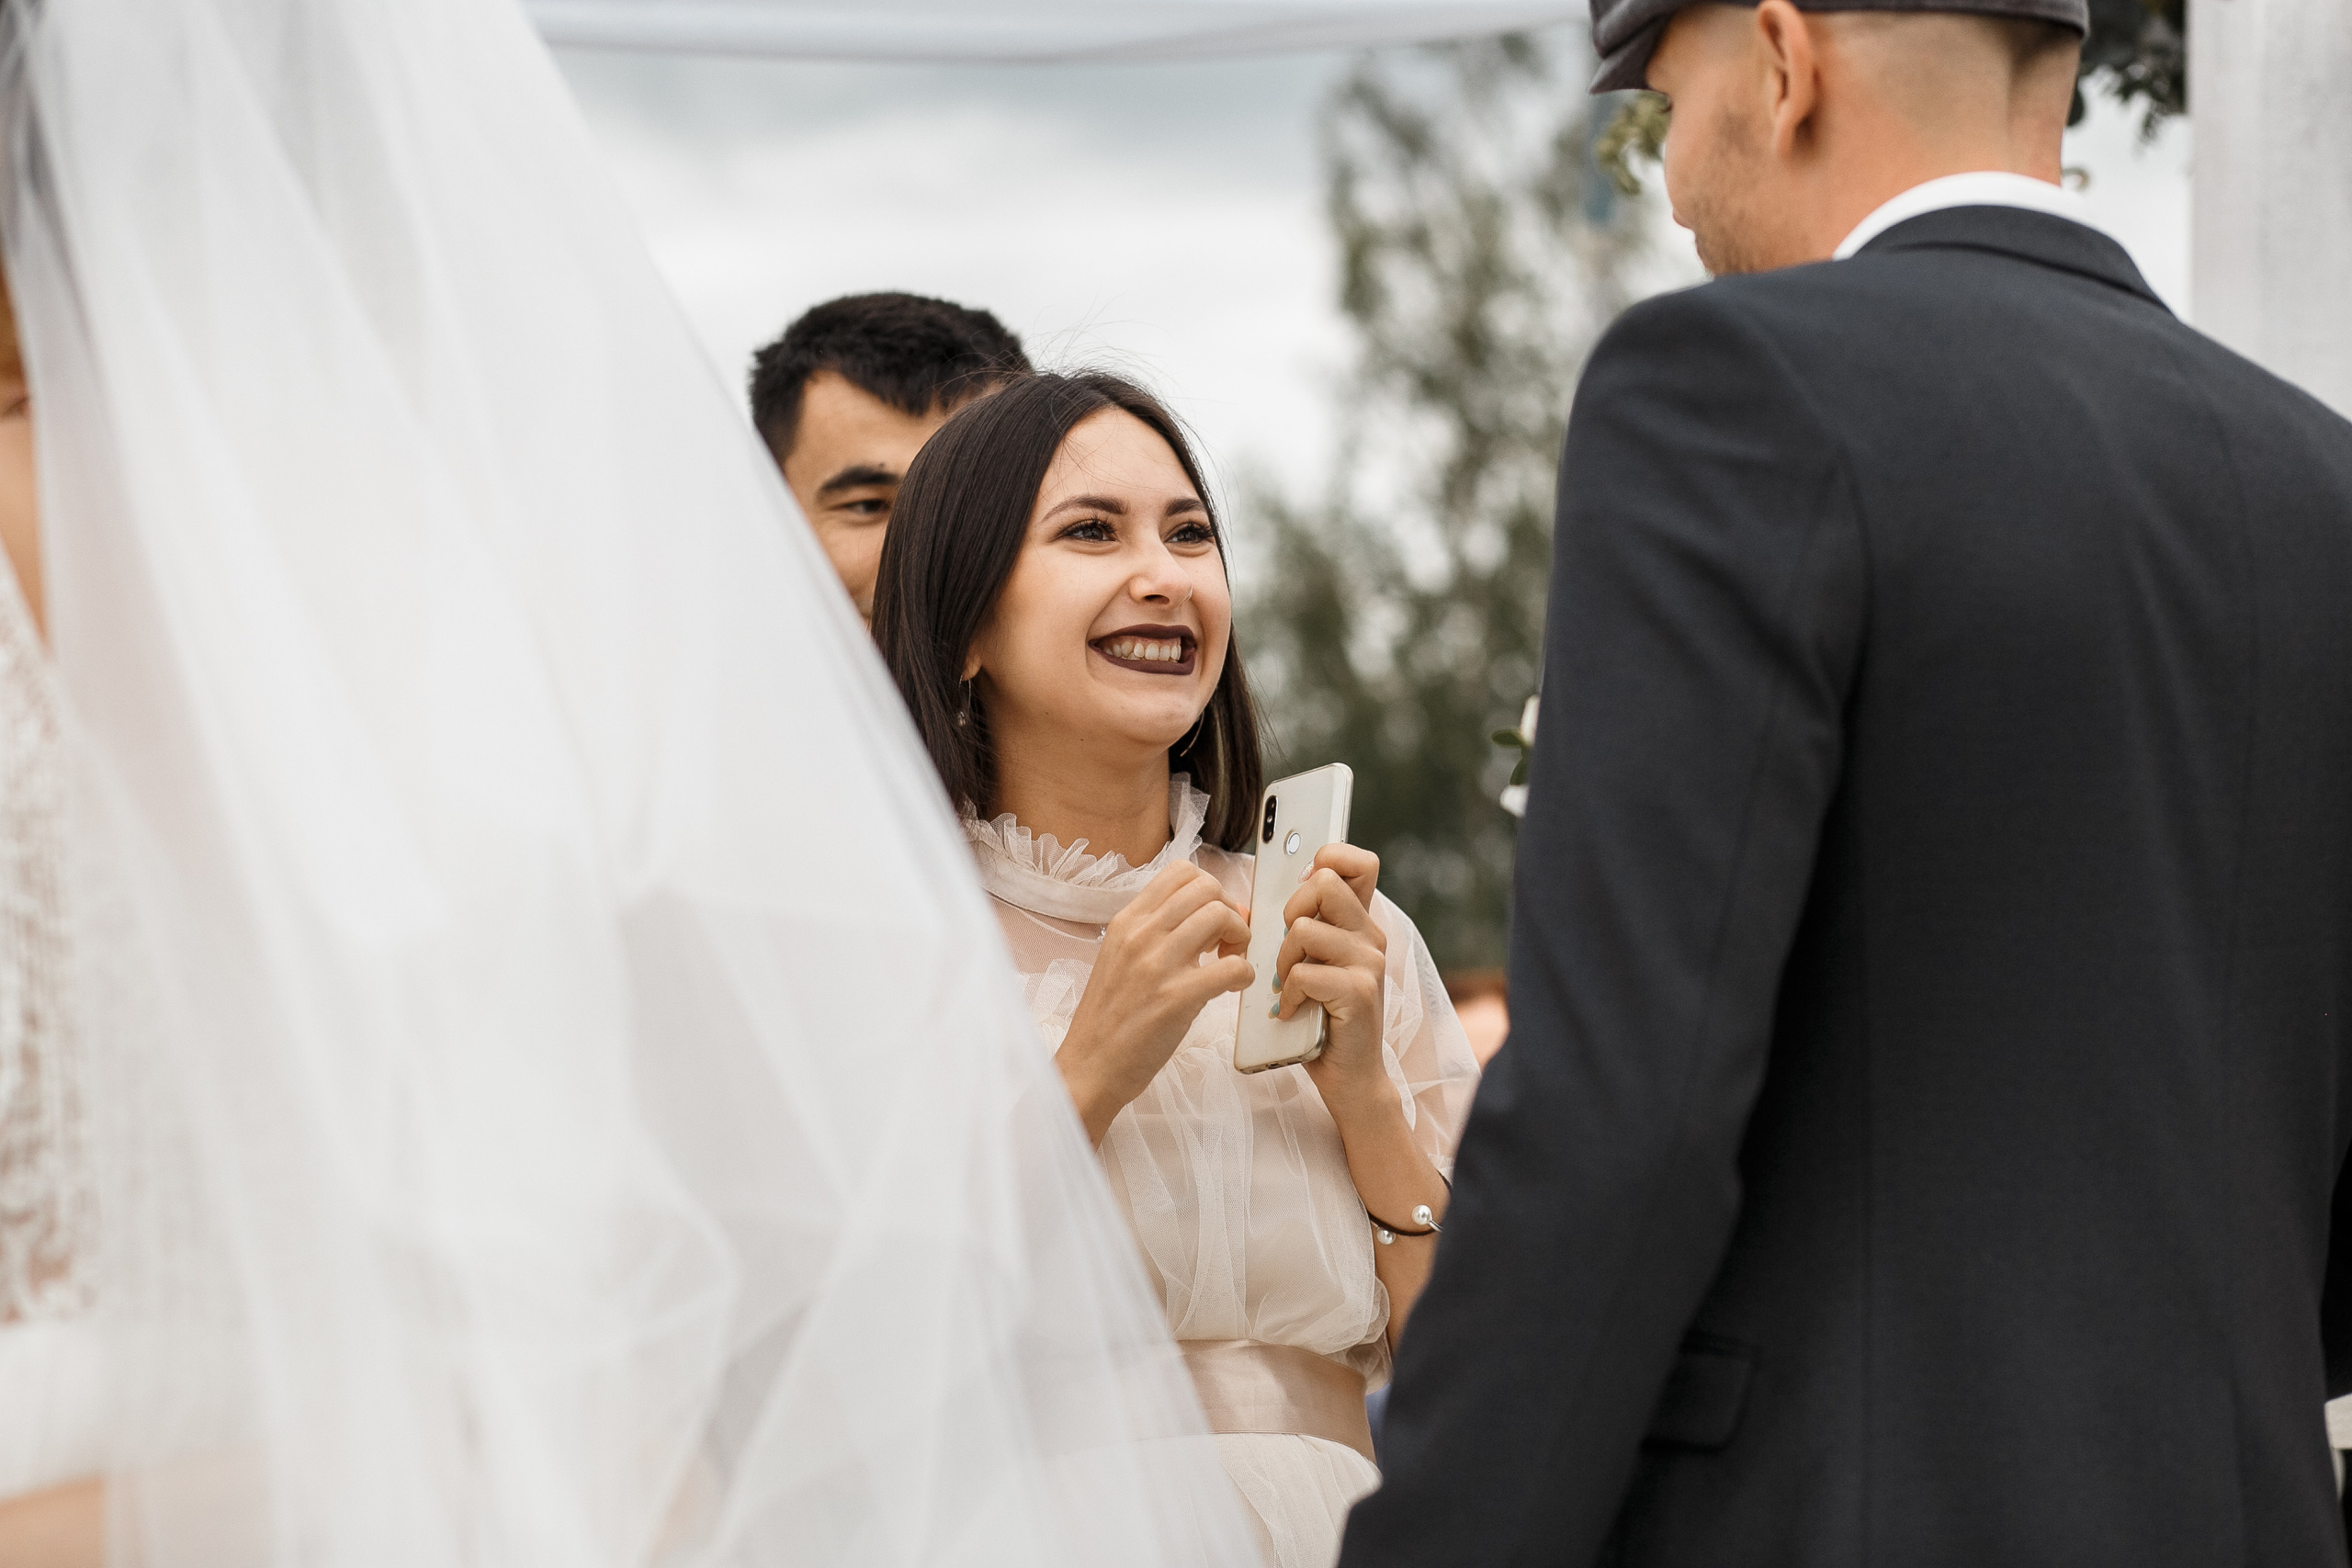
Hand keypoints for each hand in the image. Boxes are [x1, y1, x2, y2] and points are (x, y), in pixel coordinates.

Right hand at [1057, 860, 1252, 1143]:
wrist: (1089, 1066)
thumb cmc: (1110, 1017)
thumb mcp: (1121, 958)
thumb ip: (1157, 933)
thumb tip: (1212, 915)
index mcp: (1127, 921)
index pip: (1180, 872)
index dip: (1210, 890)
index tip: (1212, 920)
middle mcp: (1141, 935)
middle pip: (1206, 888)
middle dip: (1229, 910)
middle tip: (1226, 943)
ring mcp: (1157, 965)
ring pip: (1221, 917)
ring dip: (1241, 938)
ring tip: (1231, 963)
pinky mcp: (1176, 999)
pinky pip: (1232, 967)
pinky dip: (1244, 974)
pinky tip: (1231, 988)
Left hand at [1273, 845, 1389, 1117]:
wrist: (1349, 1075)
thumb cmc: (1321, 1017)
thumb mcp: (1312, 963)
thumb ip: (1301, 927)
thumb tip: (1264, 895)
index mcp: (1359, 923)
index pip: (1358, 862)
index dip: (1327, 859)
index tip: (1303, 887)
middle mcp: (1371, 935)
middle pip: (1322, 883)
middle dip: (1290, 912)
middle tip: (1288, 949)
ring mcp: (1369, 962)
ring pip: (1304, 929)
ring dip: (1282, 961)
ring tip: (1287, 986)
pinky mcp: (1359, 991)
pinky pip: (1303, 972)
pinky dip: (1286, 995)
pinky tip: (1290, 1010)